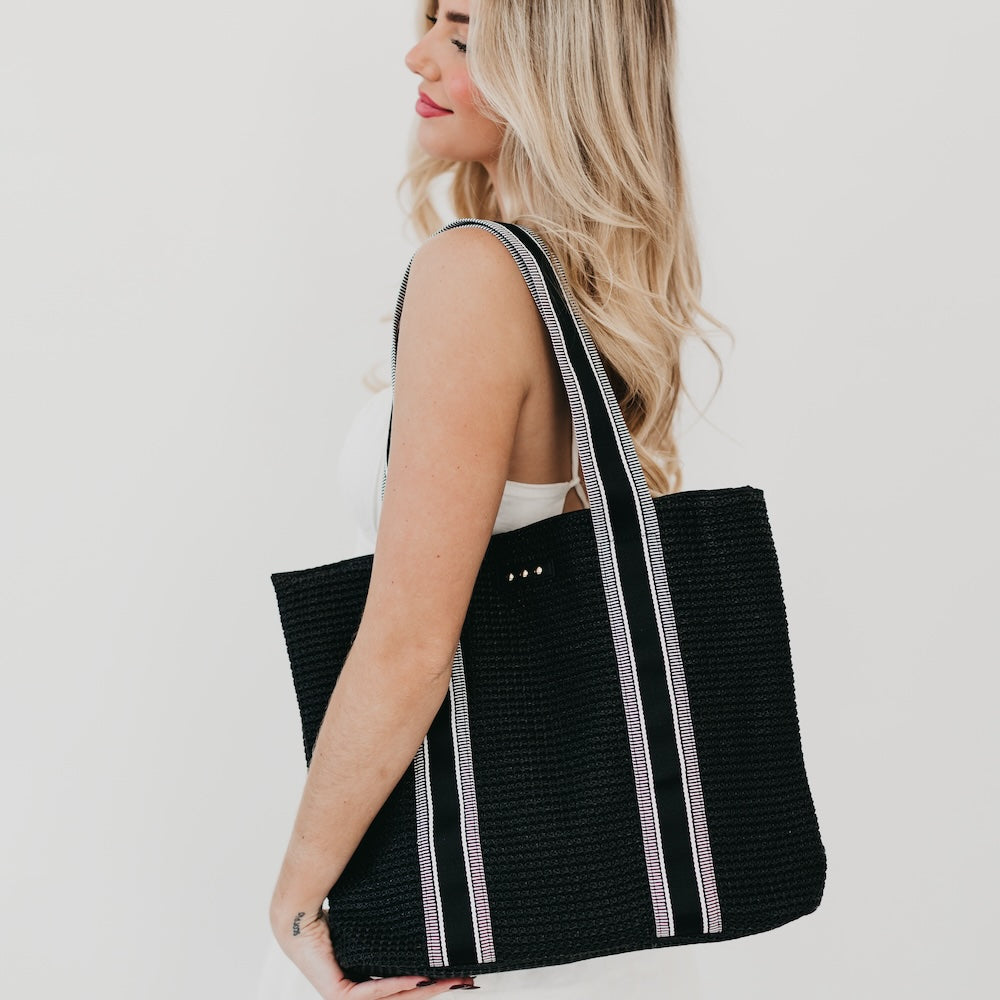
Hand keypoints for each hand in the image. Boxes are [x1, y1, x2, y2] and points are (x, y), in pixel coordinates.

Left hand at [270, 904, 476, 998]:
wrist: (298, 911)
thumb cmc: (332, 908)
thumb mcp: (371, 920)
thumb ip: (392, 926)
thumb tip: (423, 906)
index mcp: (364, 974)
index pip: (402, 985)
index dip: (430, 981)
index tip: (457, 973)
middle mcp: (356, 989)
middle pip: (404, 995)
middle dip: (436, 989)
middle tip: (464, 981)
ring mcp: (346, 995)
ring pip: (393, 996)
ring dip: (424, 990)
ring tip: (449, 980)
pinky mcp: (337, 994)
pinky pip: (372, 991)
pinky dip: (397, 985)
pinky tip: (419, 978)